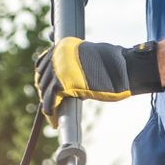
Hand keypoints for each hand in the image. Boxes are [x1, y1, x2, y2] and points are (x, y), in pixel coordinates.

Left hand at [34, 38, 162, 122]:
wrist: (122, 67)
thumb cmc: (114, 64)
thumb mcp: (92, 58)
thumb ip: (79, 64)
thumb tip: (74, 80)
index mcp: (63, 47)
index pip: (44, 63)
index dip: (43, 78)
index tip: (45, 88)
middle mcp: (58, 55)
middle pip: (42, 76)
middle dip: (45, 91)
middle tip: (49, 104)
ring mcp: (59, 68)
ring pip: (45, 89)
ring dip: (46, 102)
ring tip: (50, 114)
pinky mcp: (63, 83)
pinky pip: (50, 99)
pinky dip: (50, 110)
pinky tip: (52, 118)